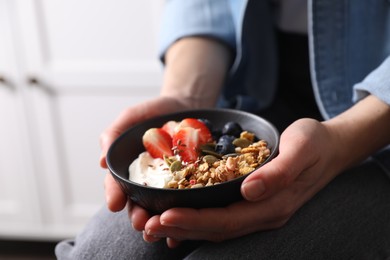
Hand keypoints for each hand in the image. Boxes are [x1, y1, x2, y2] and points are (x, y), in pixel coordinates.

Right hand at [100, 37, 230, 212]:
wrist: (186, 106)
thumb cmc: (153, 112)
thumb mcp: (131, 117)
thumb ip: (114, 134)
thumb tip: (101, 162)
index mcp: (128, 169)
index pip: (116, 185)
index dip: (114, 194)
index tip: (114, 204)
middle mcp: (146, 181)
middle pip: (137, 202)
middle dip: (137, 214)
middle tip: (141, 222)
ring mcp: (168, 184)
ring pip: (160, 207)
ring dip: (160, 221)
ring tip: (164, 231)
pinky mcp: (189, 183)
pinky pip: (186, 201)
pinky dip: (185, 215)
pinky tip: (188, 226)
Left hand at [141, 118, 341, 243]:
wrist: (330, 148)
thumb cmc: (315, 143)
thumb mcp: (301, 148)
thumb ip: (278, 172)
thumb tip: (249, 190)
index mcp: (273, 204)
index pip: (226, 220)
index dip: (194, 220)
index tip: (165, 215)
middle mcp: (264, 215)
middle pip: (215, 230)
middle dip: (180, 228)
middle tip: (148, 224)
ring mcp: (259, 212)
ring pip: (216, 228)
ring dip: (184, 228)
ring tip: (154, 224)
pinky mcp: (254, 204)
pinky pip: (221, 219)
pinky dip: (197, 221)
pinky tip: (179, 218)